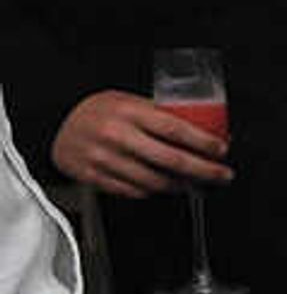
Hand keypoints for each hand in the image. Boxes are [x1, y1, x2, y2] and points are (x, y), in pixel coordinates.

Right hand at [53, 90, 231, 196]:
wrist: (56, 124)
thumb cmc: (99, 112)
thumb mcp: (129, 102)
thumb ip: (160, 115)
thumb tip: (206, 130)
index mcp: (128, 111)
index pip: (175, 128)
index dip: (203, 142)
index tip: (222, 150)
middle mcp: (117, 135)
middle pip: (171, 159)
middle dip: (204, 171)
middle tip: (222, 175)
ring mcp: (104, 158)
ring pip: (155, 181)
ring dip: (181, 185)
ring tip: (194, 183)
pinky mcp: (93, 177)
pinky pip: (133, 192)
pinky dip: (153, 192)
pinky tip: (164, 187)